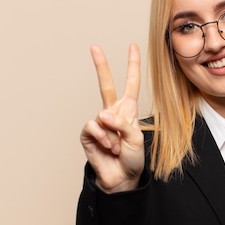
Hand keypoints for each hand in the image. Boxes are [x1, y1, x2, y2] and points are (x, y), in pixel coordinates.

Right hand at [80, 44, 144, 192]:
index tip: (133, 46)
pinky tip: (109, 148)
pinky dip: (104, 139)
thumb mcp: (137, 138)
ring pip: (102, 117)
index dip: (133, 65)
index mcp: (128, 110)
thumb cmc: (133, 158)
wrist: (122, 178)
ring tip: (118, 147)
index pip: (131, 84)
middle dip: (101, 65)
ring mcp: (99, 123)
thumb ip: (122, 123)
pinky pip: (94, 128)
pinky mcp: (88, 134)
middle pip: (105, 84)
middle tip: (94, 47)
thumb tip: (101, 115)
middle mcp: (112, 113)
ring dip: (113, 135)